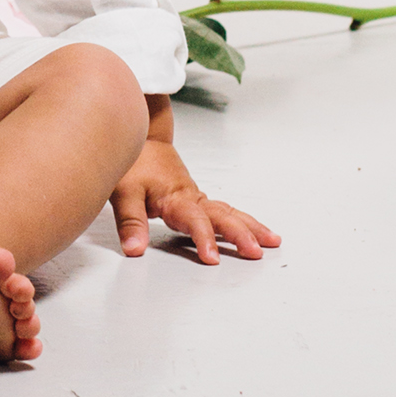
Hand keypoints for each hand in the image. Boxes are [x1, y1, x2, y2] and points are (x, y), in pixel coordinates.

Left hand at [113, 137, 278, 266]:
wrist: (141, 138)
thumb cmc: (133, 163)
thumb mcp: (123, 192)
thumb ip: (131, 223)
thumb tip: (135, 249)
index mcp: (175, 198)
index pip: (194, 221)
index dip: (204, 239)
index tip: (212, 258)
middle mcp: (191, 197)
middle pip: (222, 216)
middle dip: (241, 235)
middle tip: (256, 252)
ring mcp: (197, 197)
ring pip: (228, 212)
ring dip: (250, 226)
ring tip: (272, 241)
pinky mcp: (197, 198)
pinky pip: (224, 210)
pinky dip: (241, 220)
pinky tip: (253, 230)